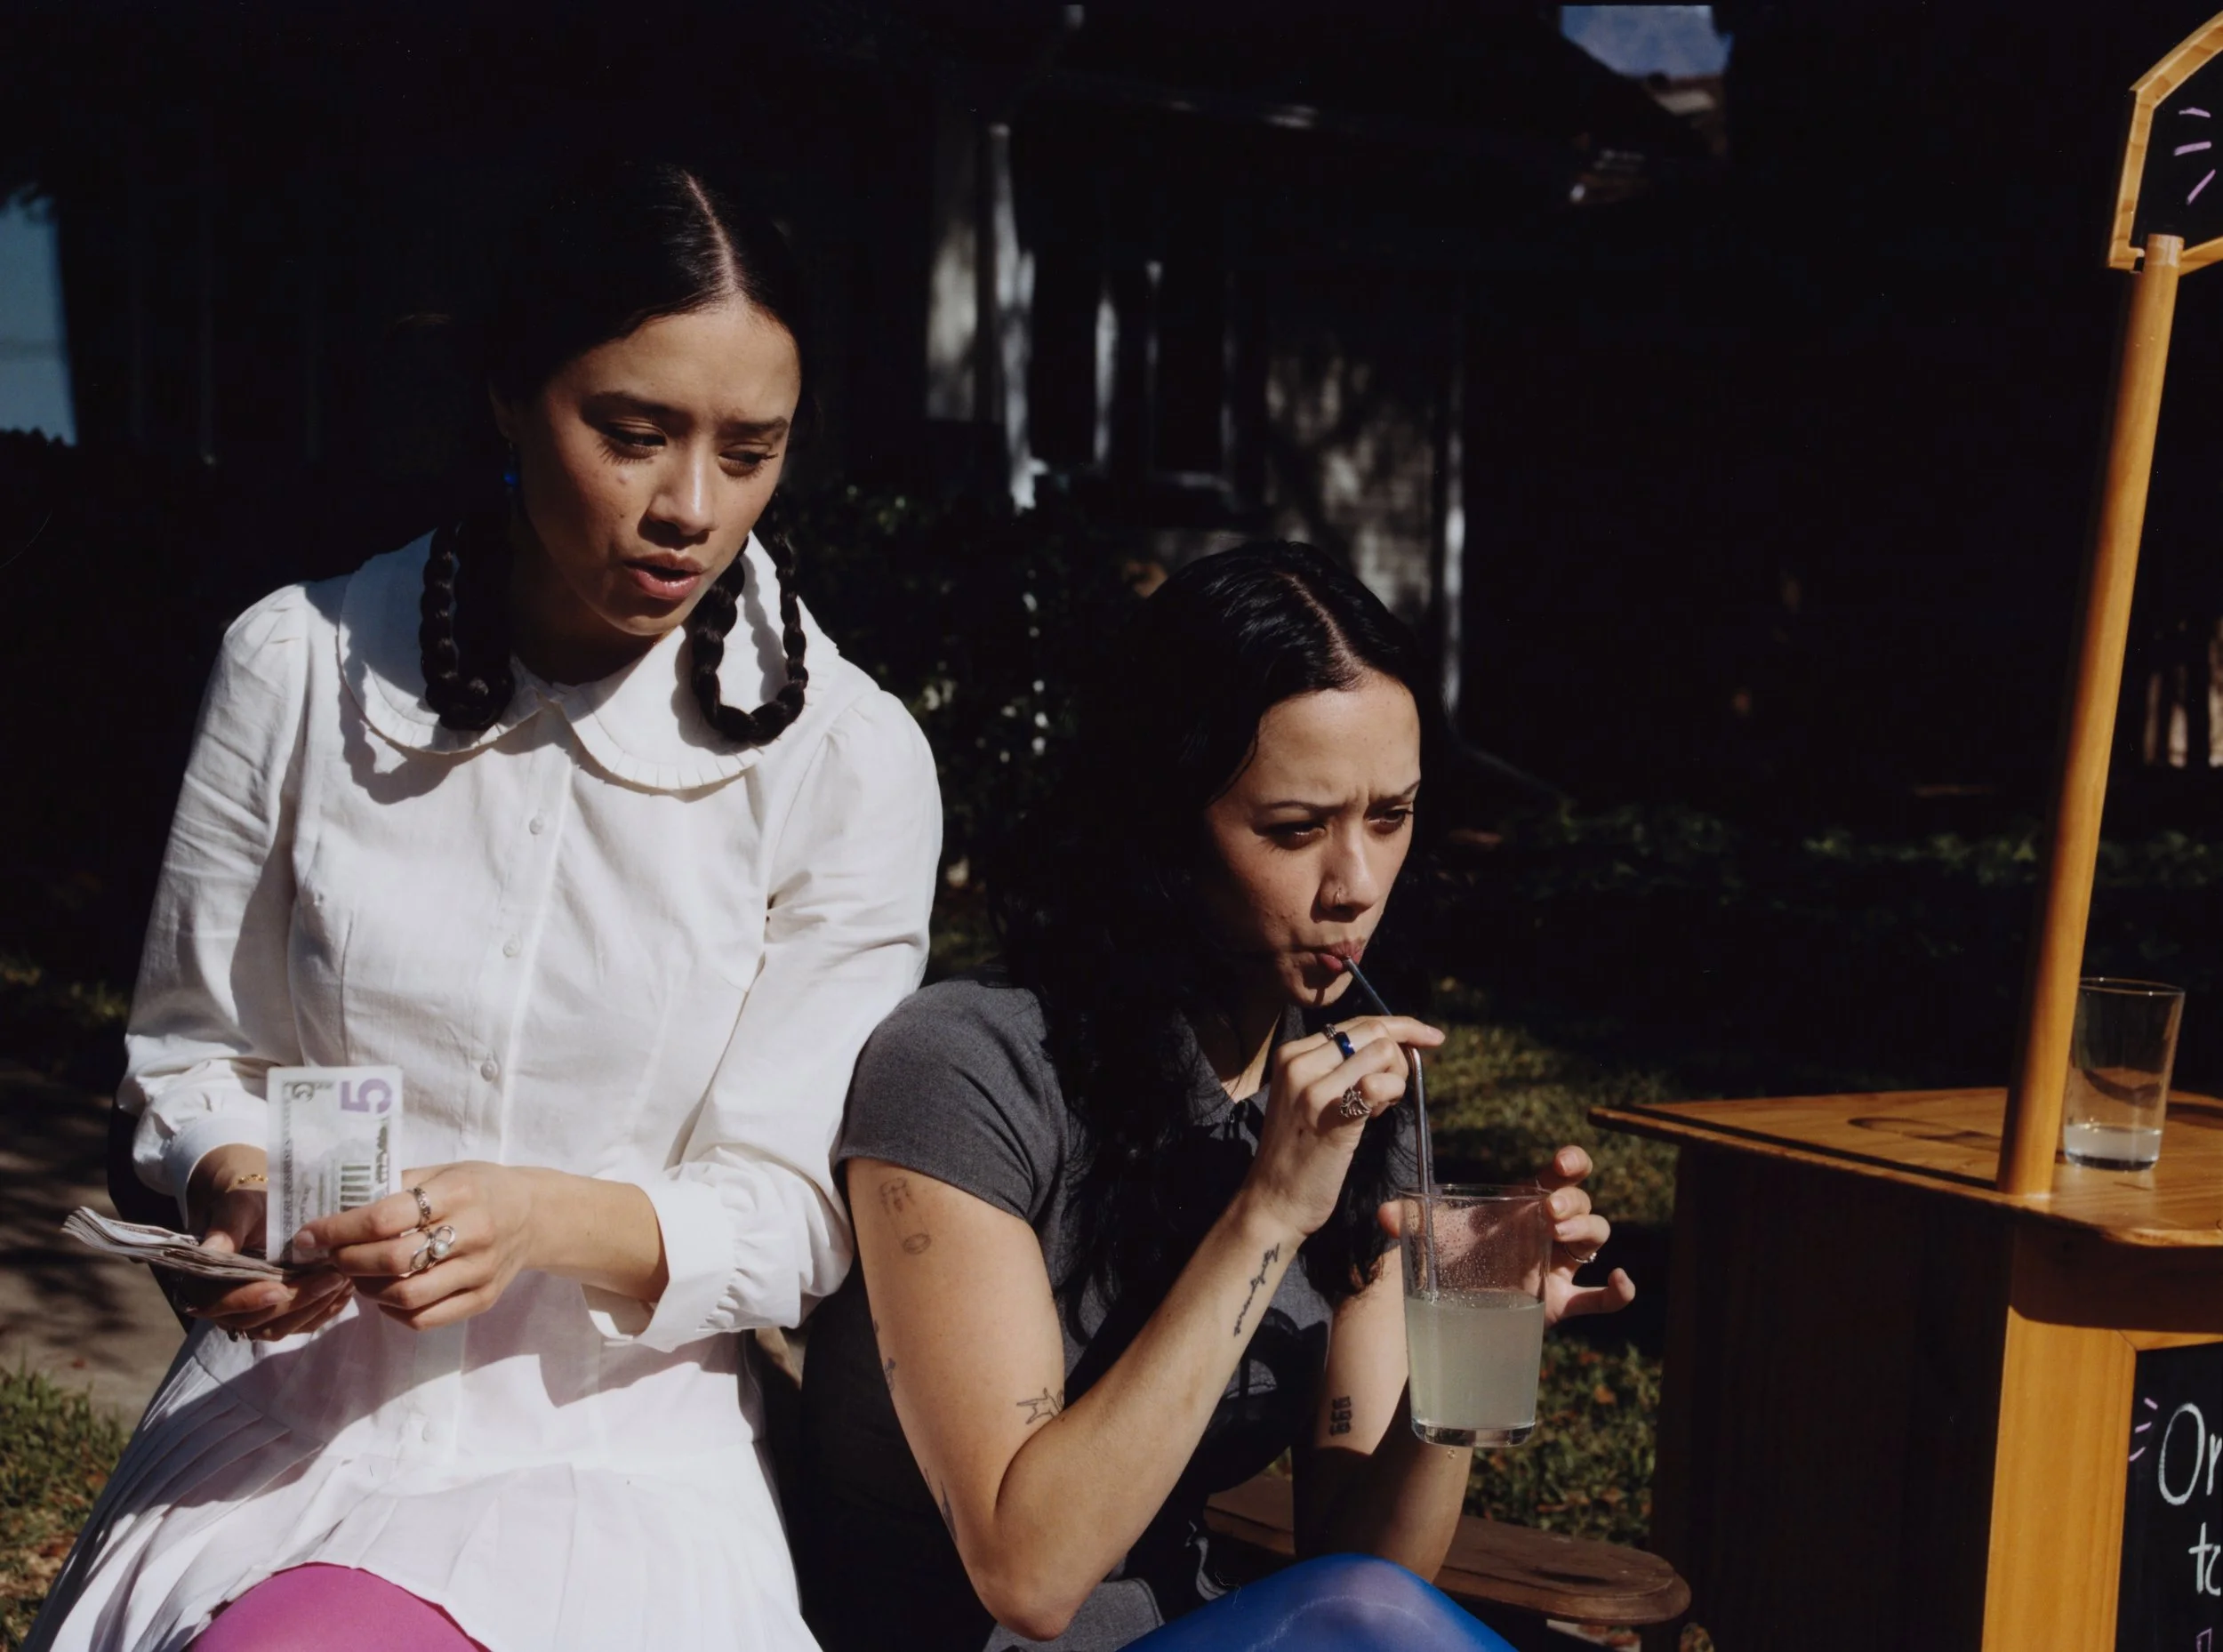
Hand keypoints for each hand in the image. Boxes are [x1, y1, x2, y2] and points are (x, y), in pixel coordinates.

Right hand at [179, 1144, 352, 1339]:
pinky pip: (297, 1325)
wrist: (263, 1207)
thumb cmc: (247, 1205)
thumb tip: (212, 1249)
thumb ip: (226, 1228)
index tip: (278, 1289)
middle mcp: (223, 1306)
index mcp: (202, 1282)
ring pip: (278, 1328)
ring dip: (312, 1308)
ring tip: (341, 1281)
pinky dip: (322, 1312)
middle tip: (330, 1277)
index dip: (247, 1300)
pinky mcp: (277, 1316)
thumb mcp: (238, 1208)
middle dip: (293, 1302)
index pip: (217, 1302)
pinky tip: (344, 1292)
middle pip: (254, 1320)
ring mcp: (251, 1314)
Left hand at [299, 1162, 538, 1330]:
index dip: (339, 1229)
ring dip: (368, 1289)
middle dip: (348, 1261)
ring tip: (357, 1276)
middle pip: (393, 1260)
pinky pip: (425, 1319)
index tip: (310, 1235)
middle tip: (331, 1256)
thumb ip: (398, 1186)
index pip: (386, 1217)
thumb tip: (338, 1207)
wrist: (536, 1216)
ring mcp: (480, 1271)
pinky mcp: (483, 1299)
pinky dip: (393, 1312)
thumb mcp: (444, 1171)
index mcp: (459, 1192)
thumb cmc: (480, 1187)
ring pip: (406, 1296)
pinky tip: (385, 1295)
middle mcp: (474, 1233)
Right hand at [1243, 1016, 1445, 1242]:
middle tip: (1395, 1091)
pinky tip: (1377, 1116)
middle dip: (1402, 1053)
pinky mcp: (1333, 1114)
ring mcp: (1314, 1087)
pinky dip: (1392, 1094)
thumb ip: (1338, 1068)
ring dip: (1397, 1078)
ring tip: (1379, 1108)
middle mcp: (1300, 1062)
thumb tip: (1390, 1046)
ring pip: (1383, 1052)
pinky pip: (1381, 1084)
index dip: (1400, 1026)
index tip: (1429, 1037)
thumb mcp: (1307, 1096)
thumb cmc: (1299, 1151)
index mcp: (1292, 1053)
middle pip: (1374, 1031)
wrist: (1274, 1199)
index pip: (1357, 1022)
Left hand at [1374, 1146, 1634, 1329]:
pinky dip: (1620, 1291)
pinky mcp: (1564, 1302)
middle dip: (1572, 1200)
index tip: (1565, 1162)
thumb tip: (1383, 1214)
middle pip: (1581, 1202)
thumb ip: (1410, 1224)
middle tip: (1549, 1209)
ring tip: (1563, 1233)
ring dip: (1587, 1228)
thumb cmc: (1455, 1260)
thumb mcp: (1433, 1238)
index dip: (1571, 1163)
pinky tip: (1622, 1281)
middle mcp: (1550, 1230)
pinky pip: (1602, 1297)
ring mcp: (1561, 1266)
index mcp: (1526, 1204)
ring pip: (1596, 1237)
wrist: (1457, 1307)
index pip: (1560, 1175)